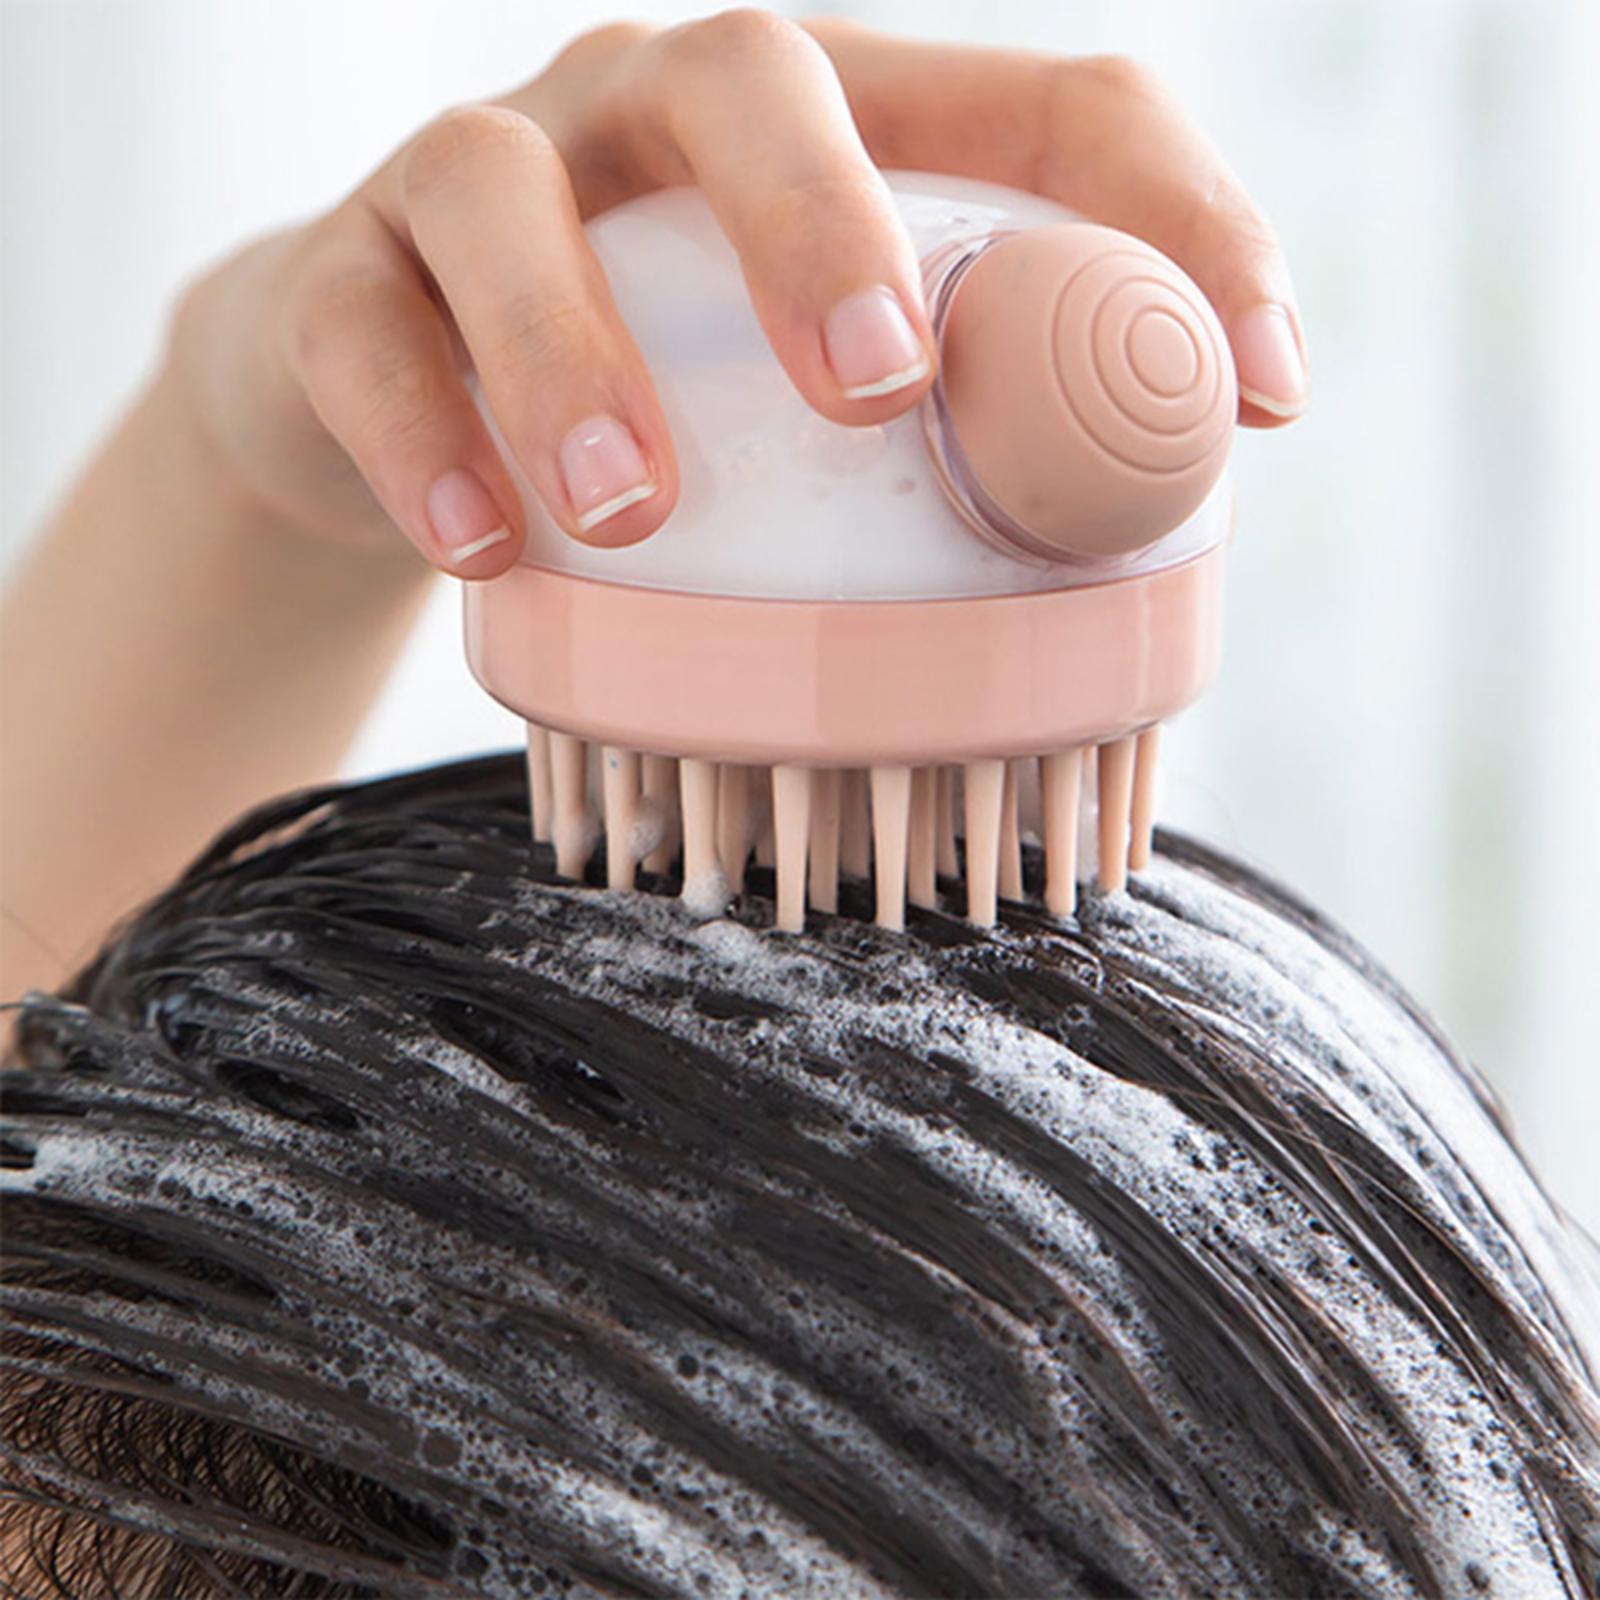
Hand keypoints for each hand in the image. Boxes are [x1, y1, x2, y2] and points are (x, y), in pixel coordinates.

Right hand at [167, 12, 1307, 580]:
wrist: (379, 400)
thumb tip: (1118, 610)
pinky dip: (423, 438)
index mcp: (838, 136)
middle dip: (828, 224)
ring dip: (574, 356)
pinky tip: (480, 549)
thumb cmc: (660, 420)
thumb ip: (954, 471)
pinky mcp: (344, 275)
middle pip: (760, 77)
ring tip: (631, 516)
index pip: (1050, 104)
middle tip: (876, 392)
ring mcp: (493, 173)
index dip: (1180, 221)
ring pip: (510, 194)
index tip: (1267, 395)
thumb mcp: (821, 429)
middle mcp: (660, 112)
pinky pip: (364, 330)